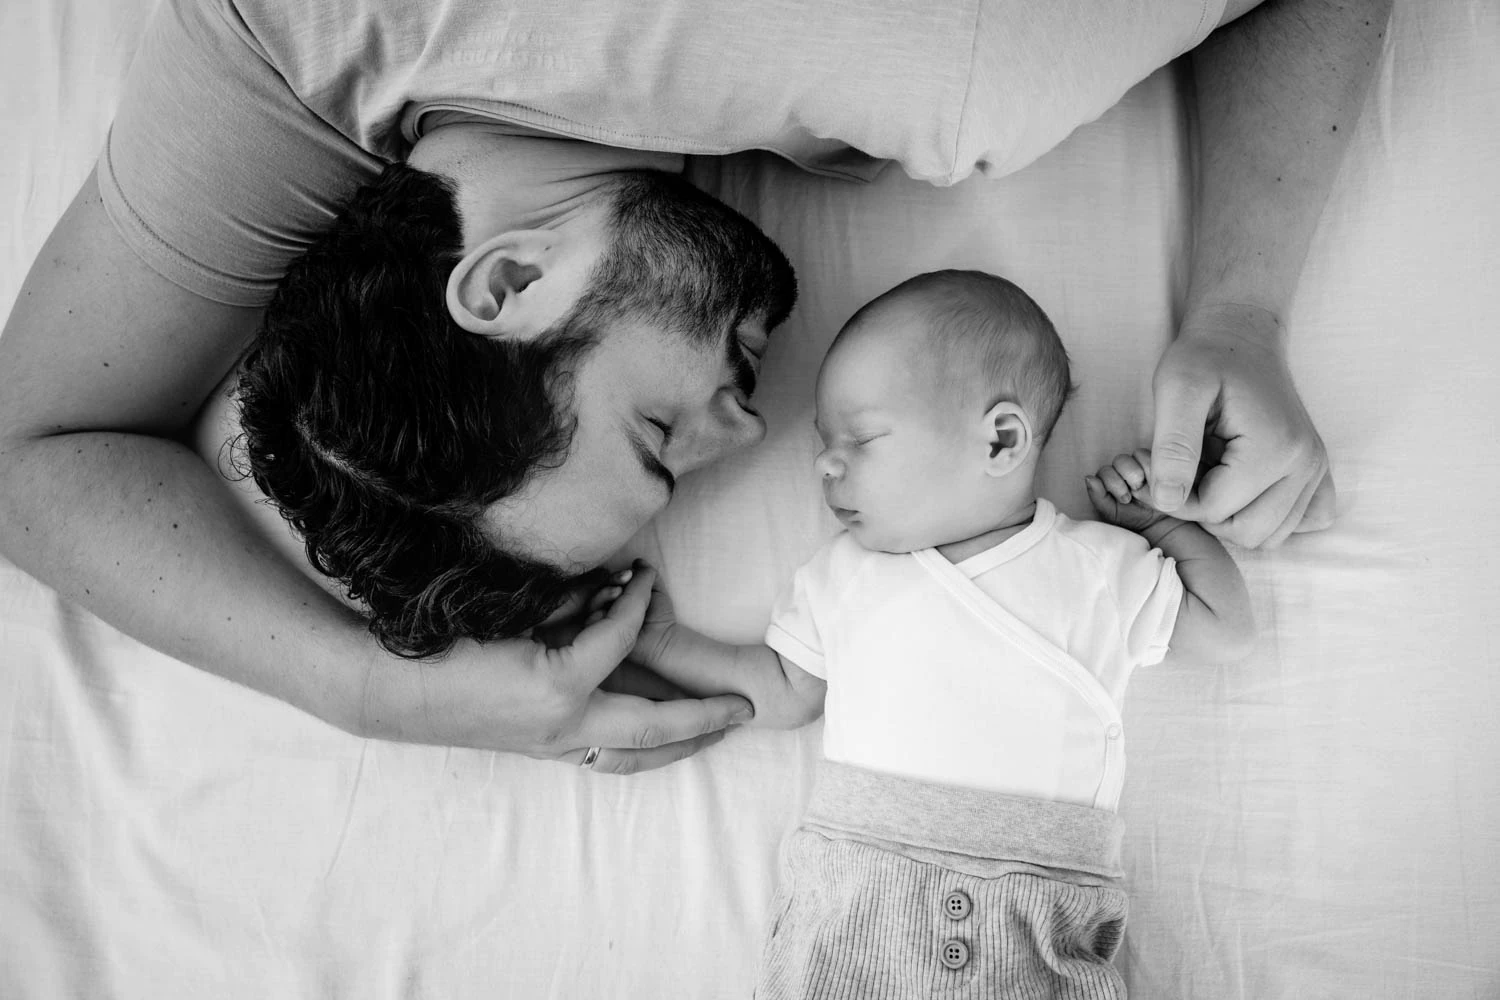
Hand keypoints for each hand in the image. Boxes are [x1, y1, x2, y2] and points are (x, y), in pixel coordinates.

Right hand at [353, 563, 751, 773]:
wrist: (393, 693)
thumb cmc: (445, 645)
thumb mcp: (511, 614)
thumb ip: (568, 601)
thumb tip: (616, 586)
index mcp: (555, 686)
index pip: (618, 640)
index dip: (636, 603)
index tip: (648, 577)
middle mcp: (563, 726)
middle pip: (653, 728)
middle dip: (702, 717)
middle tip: (744, 708)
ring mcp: (553, 745)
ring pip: (632, 756)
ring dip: (678, 745)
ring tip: (715, 731)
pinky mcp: (542, 750)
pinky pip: (605, 755)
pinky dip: (638, 749)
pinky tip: (656, 738)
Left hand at [1086, 450, 1173, 533]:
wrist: (1166, 524)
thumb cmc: (1136, 519)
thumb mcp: (1114, 513)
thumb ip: (1099, 496)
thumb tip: (1088, 477)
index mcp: (1113, 480)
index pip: (1105, 471)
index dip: (1112, 482)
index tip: (1125, 499)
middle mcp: (1127, 471)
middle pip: (1119, 460)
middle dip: (1126, 477)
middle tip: (1134, 494)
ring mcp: (1144, 466)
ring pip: (1134, 456)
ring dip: (1137, 473)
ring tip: (1146, 489)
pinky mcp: (1158, 463)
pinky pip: (1150, 456)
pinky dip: (1151, 468)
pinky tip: (1156, 482)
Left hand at [1149, 304, 1334, 546]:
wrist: (1240, 335)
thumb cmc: (1205, 357)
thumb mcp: (1177, 390)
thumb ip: (1172, 447)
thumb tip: (1167, 501)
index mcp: (1275, 448)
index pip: (1215, 510)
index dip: (1177, 498)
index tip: (1162, 467)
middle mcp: (1306, 465)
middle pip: (1245, 531)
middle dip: (1205, 512)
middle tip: (1185, 473)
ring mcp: (1317, 471)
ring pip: (1269, 534)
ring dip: (1232, 516)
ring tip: (1211, 476)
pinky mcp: (1317, 472)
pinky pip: (1299, 522)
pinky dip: (1267, 516)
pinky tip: (1242, 488)